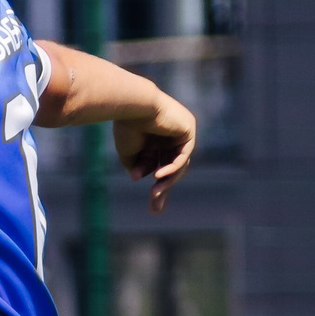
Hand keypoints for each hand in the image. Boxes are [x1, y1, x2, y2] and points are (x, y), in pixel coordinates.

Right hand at [114, 91, 197, 213]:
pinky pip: (183, 155)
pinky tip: (158, 176)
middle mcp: (170, 136)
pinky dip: (172, 167)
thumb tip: (140, 178)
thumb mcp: (129, 153)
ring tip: (155, 193)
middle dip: (163, 188)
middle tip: (156, 209)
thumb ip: (137, 166)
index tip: (152, 202)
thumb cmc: (126, 127)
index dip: (153, 183)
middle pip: (170, 167)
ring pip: (178, 164)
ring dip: (166, 180)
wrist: (133, 105)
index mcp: (155, 139)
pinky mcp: (188, 130)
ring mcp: (181, 133)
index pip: (158, 165)